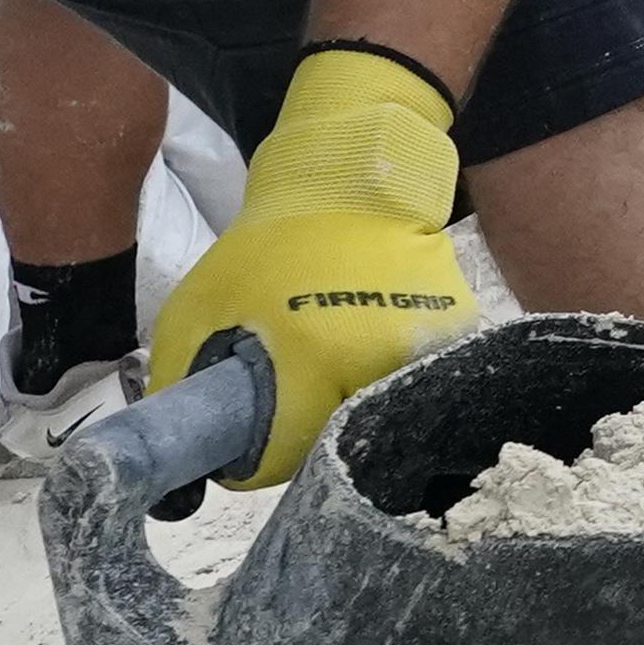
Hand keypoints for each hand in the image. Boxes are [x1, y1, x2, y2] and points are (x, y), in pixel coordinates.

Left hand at [152, 45, 467, 487]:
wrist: (347, 182)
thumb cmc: (264, 249)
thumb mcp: (193, 313)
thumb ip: (185, 389)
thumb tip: (190, 462)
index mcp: (316, 361)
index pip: (278, 461)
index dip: (252, 447)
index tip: (246, 422)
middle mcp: (383, 365)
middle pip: (332, 444)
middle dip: (303, 428)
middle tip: (284, 387)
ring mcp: (430, 350)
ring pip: (376, 421)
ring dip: (347, 406)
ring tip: (326, 362)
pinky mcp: (458, 335)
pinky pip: (410, 386)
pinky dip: (384, 379)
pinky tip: (364, 341)